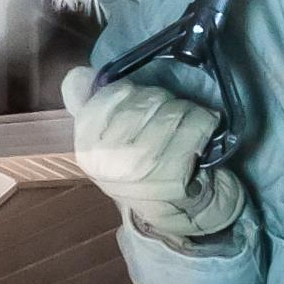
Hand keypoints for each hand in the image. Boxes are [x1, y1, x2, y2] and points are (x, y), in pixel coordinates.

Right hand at [63, 67, 244, 246]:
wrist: (170, 208)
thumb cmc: (135, 165)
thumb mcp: (103, 137)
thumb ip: (86, 102)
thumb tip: (80, 75)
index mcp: (86, 144)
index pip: (115, 91)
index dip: (133, 93)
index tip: (140, 109)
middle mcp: (108, 157)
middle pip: (146, 99)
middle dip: (163, 101)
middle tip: (167, 117)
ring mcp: (140, 167)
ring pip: (173, 110)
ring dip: (186, 111)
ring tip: (186, 123)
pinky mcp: (173, 174)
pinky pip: (195, 126)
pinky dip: (204, 122)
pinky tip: (201, 131)